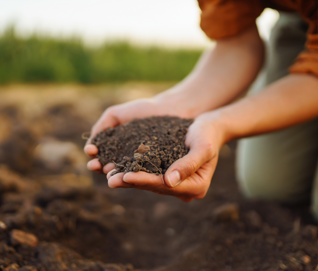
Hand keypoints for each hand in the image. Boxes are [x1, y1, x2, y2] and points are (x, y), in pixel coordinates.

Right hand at [84, 97, 185, 173]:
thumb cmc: (143, 110)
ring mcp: (140, 165)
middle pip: (109, 167)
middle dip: (100, 167)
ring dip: (114, 174)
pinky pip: (143, 173)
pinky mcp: (155, 169)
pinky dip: (133, 174)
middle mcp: (126, 159)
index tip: (91, 151)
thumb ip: (102, 126)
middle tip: (95, 165)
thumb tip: (90, 145)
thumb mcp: (116, 114)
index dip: (94, 156)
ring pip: (123, 173)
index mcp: (115, 148)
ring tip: (108, 172)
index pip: (100, 156)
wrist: (169, 109)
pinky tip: (127, 172)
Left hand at [107, 112, 224, 201]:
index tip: (126, 176)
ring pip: (148, 183)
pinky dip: (132, 171)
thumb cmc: (208, 134)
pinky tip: (116, 168)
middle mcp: (185, 190)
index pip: (165, 186)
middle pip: (154, 187)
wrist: (209, 128)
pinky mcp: (167, 176)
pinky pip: (147, 175)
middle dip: (131, 182)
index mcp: (196, 187)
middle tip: (110, 180)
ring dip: (127, 179)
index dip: (144, 181)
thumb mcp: (202, 147)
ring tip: (108, 175)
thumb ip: (188, 164)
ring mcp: (175, 184)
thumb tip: (169, 181)